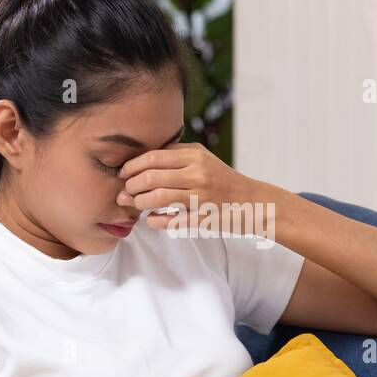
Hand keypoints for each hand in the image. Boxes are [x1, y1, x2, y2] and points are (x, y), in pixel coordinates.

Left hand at [116, 142, 273, 231]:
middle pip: (151, 177)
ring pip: (157, 198)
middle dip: (131, 186)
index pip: (153, 157)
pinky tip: (151, 220)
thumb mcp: (203, 159)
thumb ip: (177, 155)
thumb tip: (143, 159)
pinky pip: (171, 221)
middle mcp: (197, 173)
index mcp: (195, 156)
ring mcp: (201, 196)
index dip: (132, 166)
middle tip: (123, 192)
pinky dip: (155, 221)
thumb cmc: (223, 180)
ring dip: (139, 203)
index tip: (122, 173)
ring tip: (134, 205)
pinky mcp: (204, 218)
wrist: (254, 202)